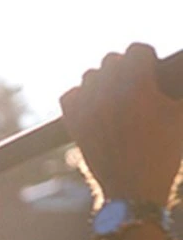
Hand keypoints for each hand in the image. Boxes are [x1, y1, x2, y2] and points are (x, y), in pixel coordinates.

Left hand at [60, 43, 182, 206]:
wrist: (133, 190)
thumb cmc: (164, 153)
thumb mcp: (180, 115)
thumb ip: (181, 87)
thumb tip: (181, 69)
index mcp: (136, 86)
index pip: (136, 50)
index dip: (147, 58)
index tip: (152, 72)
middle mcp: (107, 94)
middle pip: (111, 60)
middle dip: (125, 69)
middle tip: (136, 87)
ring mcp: (87, 110)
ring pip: (88, 77)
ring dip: (102, 81)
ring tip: (116, 96)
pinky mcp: (74, 126)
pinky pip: (68, 96)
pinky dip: (79, 96)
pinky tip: (94, 105)